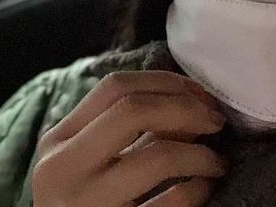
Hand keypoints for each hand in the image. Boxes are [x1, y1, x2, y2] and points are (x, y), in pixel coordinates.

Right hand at [32, 70, 227, 205]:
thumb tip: (193, 103)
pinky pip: (170, 205)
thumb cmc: (83, 200)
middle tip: (216, 120)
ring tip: (217, 160)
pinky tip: (205, 187)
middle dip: (185, 108)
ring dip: (200, 152)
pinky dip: (196, 190)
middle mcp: (63, 170)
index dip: (164, 82)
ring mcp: (87, 205)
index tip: (198, 92)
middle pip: (133, 111)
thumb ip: (128, 129)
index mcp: (58, 140)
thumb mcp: (90, 159)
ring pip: (157, 157)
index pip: (113, 87)